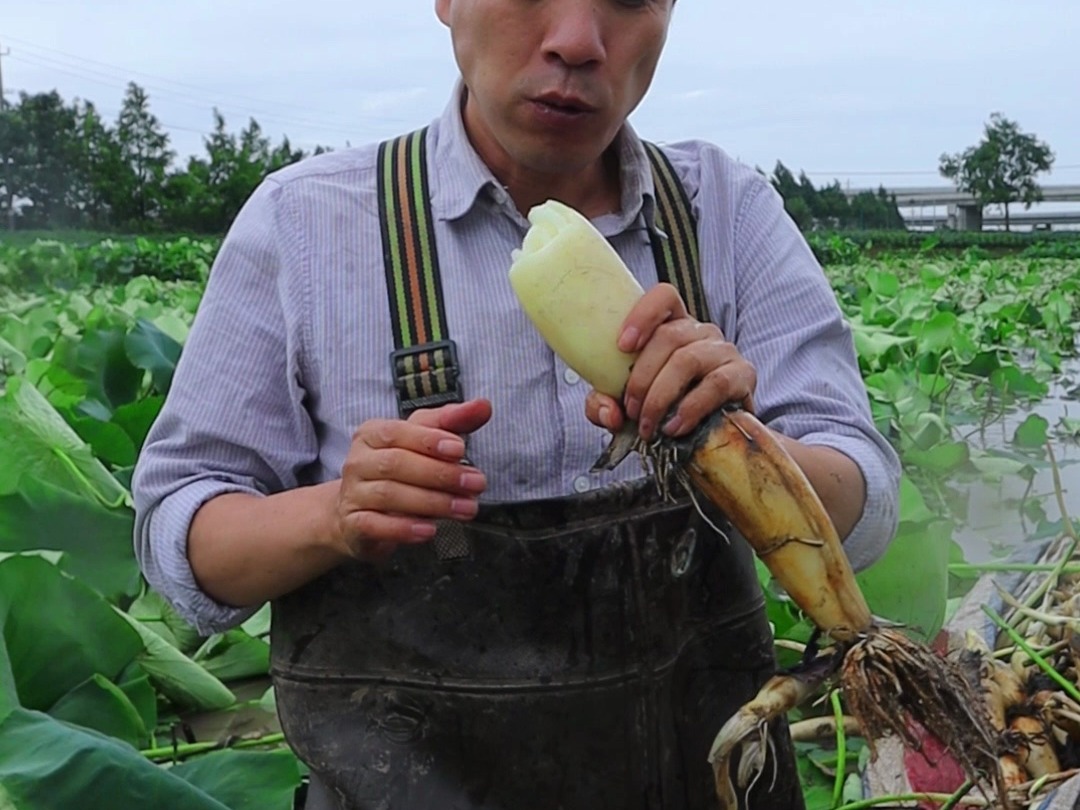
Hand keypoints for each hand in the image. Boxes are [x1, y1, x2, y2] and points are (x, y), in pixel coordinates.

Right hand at [332, 398, 490, 561]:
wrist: (362, 516)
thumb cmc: (401, 470)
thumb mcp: (424, 441)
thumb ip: (452, 422)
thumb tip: (484, 405)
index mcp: (372, 434)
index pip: (397, 432)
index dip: (428, 440)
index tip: (460, 449)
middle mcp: (357, 461)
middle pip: (395, 463)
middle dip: (440, 474)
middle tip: (476, 483)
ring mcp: (353, 494)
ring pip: (389, 495)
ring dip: (433, 502)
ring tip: (466, 508)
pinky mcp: (354, 525)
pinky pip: (375, 525)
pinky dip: (403, 529)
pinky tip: (430, 530)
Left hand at [585, 283, 755, 440]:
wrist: (715, 432)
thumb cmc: (667, 407)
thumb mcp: (628, 402)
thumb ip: (605, 403)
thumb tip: (608, 413)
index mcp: (673, 326)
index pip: (664, 297)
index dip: (643, 314)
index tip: (622, 346)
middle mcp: (700, 331)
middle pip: (669, 336)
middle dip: (642, 378)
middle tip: (632, 410)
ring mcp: (724, 350)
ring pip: (687, 360)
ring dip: (661, 396)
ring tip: (649, 425)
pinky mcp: (742, 375)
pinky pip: (716, 385)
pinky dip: (690, 408)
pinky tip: (675, 427)